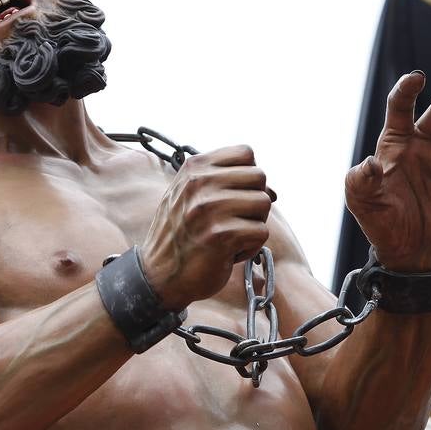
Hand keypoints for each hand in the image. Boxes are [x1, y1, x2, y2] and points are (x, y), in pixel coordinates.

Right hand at [139, 146, 272, 309]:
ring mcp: (209, 208)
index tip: (234, 197)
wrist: (157, 276)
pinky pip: (261, 232)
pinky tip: (229, 253)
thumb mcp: (191, 195)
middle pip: (259, 177)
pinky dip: (251, 248)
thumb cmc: (182, 235)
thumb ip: (224, 182)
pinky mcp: (221, 235)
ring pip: (264, 203)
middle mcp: (200, 183)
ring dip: (253, 225)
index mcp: (194, 167)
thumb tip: (272, 192)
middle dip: (254, 201)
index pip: (246, 153)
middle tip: (233, 220)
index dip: (247, 177)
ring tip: (230, 237)